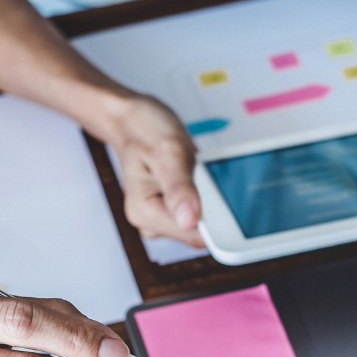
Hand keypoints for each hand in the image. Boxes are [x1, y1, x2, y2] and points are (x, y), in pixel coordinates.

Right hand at [109, 92, 204, 246]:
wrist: (133, 120)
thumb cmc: (145, 130)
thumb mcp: (167, 152)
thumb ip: (179, 188)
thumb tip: (190, 221)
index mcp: (145, 213)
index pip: (194, 236)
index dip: (216, 221)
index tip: (223, 197)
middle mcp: (151, 221)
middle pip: (200, 231)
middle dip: (211, 205)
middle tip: (201, 174)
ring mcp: (161, 216)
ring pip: (202, 220)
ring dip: (208, 197)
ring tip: (195, 170)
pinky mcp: (171, 209)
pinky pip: (199, 209)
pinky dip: (204, 192)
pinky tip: (196, 174)